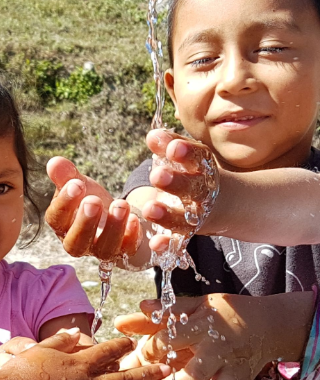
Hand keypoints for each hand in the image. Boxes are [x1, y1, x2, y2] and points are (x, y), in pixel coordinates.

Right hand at [0, 330, 170, 379]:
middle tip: (166, 367)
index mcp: (78, 362)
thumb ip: (61, 340)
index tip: (131, 344)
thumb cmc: (22, 371)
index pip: (107, 350)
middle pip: (124, 375)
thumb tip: (77, 331)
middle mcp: (88, 379)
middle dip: (147, 372)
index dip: (121, 346)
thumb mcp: (39, 349)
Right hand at [46, 157, 141, 259]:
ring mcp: (101, 250)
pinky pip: (127, 250)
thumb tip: (54, 162)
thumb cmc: (90, 198)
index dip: (65, 203)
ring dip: (113, 227)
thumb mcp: (79, 185)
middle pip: (76, 242)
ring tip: (120, 204)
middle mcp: (78, 243)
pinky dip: (131, 236)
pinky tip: (135, 218)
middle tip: (94, 200)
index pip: (56, 219)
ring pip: (104, 249)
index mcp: (62, 224)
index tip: (76, 184)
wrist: (114, 213)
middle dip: (85, 222)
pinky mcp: (123, 251)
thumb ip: (66, 176)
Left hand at [115, 291, 313, 379]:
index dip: (148, 351)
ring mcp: (229, 367)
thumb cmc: (226, 313)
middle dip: (166, 377)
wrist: (271, 324)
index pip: (167, 340)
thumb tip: (135, 309)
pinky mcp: (240, 379)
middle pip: (189, 372)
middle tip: (152, 376)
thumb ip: (165, 311)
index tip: (138, 356)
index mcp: (200, 325)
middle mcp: (215, 348)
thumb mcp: (197, 305)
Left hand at [142, 129, 219, 251]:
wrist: (231, 205)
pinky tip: (154, 244)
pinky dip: (167, 244)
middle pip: (194, 188)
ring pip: (186, 217)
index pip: (199, 158)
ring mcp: (199, 216)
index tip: (173, 149)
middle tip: (157, 176)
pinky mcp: (189, 234)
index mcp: (206, 170)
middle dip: (176, 183)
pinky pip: (179, 241)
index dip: (187, 153)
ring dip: (167, 215)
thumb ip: (170, 147)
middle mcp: (205, 194)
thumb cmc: (199, 174)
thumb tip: (152, 135)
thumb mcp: (189, 159)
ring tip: (149, 209)